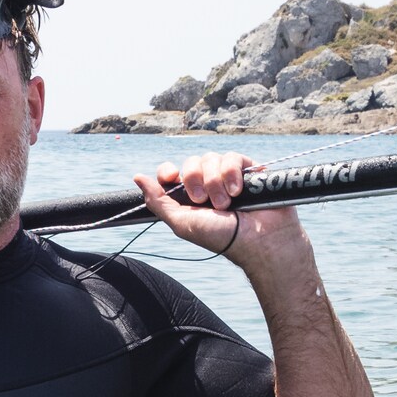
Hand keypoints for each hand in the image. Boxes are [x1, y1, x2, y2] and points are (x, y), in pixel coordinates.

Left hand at [132, 151, 305, 264]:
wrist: (259, 240)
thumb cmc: (222, 237)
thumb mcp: (182, 223)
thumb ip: (158, 202)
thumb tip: (138, 177)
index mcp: (189, 196)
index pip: (172, 172)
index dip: (168, 171)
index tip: (171, 178)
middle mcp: (208, 184)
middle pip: (191, 163)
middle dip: (195, 180)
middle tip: (204, 201)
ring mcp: (228, 175)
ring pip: (211, 158)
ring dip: (215, 182)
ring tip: (227, 203)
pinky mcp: (248, 169)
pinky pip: (232, 157)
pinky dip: (232, 173)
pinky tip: (239, 191)